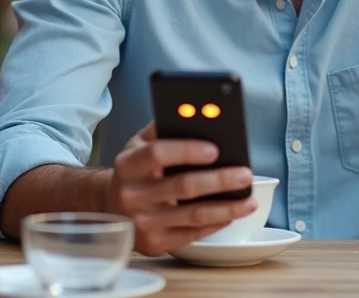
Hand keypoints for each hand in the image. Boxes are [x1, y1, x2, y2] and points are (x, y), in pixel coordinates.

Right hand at [106, 122, 257, 255]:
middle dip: (219, 180)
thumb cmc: (133, 172)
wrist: (109, 208)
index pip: (158, 153)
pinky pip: (192, 234)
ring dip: (227, 207)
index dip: (187, 150)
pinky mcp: (154, 244)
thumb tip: (194, 114)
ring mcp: (143, 222)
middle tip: (245, 174)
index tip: (215, 149)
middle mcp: (132, 194)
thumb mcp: (137, 146)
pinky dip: (216, 223)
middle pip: (182, 186)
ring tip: (249, 200)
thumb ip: (161, 129)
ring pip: (194, 215)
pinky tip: (231, 214)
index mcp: (128, 164)